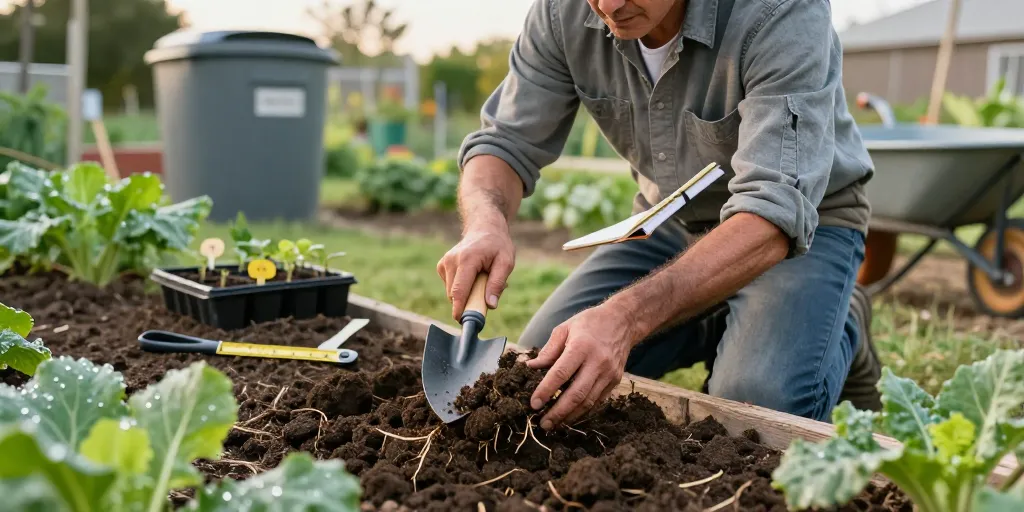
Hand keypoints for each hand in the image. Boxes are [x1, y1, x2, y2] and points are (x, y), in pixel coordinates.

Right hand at [437, 221, 515, 321]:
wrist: (484, 228)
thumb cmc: (498, 245)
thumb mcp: (506, 262)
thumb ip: (498, 283)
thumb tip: (491, 305)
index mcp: (467, 259)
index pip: (459, 290)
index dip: (460, 308)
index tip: (461, 321)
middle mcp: (451, 260)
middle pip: (455, 294)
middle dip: (469, 302)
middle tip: (486, 297)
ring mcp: (444, 263)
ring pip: (452, 292)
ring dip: (467, 294)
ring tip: (481, 280)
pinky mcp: (442, 267)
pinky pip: (451, 287)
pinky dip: (462, 287)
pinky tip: (473, 276)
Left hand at [526, 304, 637, 429]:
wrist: (623, 322)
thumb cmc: (589, 323)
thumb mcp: (565, 328)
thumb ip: (548, 350)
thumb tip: (529, 367)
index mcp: (582, 346)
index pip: (561, 373)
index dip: (546, 390)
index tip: (534, 404)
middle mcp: (598, 362)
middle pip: (577, 394)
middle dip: (558, 412)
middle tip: (543, 424)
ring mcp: (609, 373)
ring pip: (588, 402)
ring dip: (570, 416)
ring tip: (554, 425)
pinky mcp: (615, 381)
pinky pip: (597, 401)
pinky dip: (583, 411)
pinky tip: (570, 416)